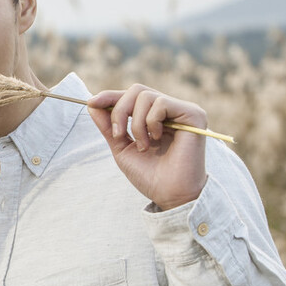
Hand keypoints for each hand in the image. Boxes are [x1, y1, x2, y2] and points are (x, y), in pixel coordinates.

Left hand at [87, 84, 207, 210]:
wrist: (170, 195)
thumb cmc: (150, 175)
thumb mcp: (121, 147)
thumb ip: (109, 126)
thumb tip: (92, 104)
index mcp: (156, 117)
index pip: (132, 96)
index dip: (110, 96)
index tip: (91, 103)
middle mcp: (171, 110)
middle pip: (137, 90)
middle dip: (119, 110)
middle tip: (118, 135)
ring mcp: (182, 111)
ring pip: (146, 95)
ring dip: (135, 124)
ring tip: (143, 146)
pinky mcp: (193, 114)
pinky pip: (161, 103)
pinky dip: (150, 122)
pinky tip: (156, 139)